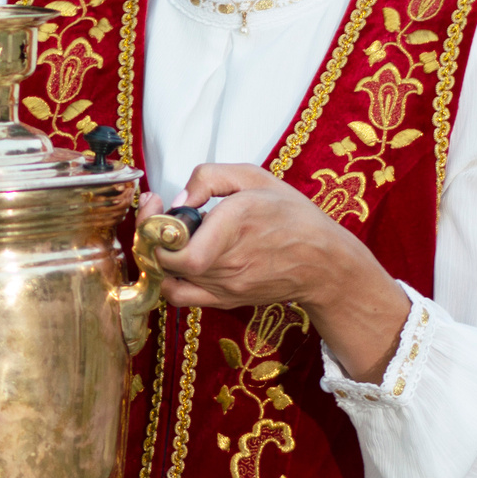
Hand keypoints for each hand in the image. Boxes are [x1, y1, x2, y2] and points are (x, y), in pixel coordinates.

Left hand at [150, 164, 410, 382]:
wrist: (323, 263)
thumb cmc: (292, 215)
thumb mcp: (255, 176)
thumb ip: (210, 176)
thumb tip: (178, 199)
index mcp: (236, 221)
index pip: (176, 242)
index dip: (153, 224)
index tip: (156, 204)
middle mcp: (228, 259)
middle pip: (166, 257)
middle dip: (154, 234)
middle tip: (162, 217)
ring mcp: (225, 285)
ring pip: (170, 274)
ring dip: (163, 253)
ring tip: (177, 234)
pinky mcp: (225, 300)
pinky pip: (179, 297)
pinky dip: (168, 279)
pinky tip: (176, 261)